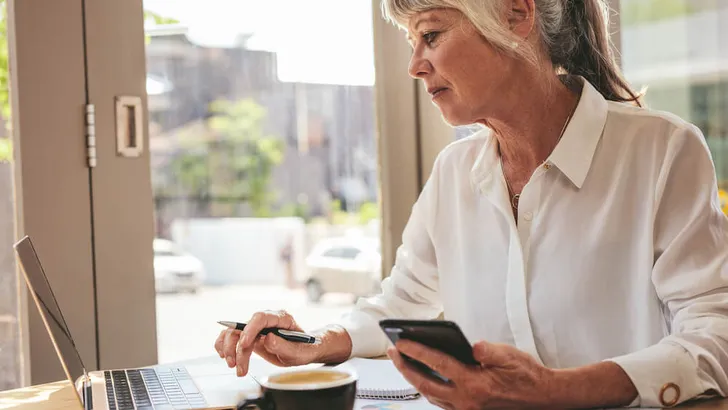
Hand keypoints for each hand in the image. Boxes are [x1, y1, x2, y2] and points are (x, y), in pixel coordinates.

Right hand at [213, 310, 351, 376]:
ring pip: (234, 332)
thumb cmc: (305, 348)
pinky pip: (232, 337)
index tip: (244, 345)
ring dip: (229, 349)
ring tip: (233, 365)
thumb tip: (268, 338)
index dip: (250, 329)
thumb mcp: (299, 351)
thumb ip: (284, 345)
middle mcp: (266, 321)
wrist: (304, 350)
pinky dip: (224, 345)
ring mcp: (256, 328)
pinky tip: (225, 356)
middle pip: (243, 327)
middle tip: (237, 365)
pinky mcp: (250, 337)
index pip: (261, 317)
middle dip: (236, 346)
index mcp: (281, 318)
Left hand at [388, 339, 553, 408]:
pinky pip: (442, 402)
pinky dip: (430, 390)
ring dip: (415, 379)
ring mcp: (467, 408)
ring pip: (431, 395)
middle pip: (425, 383)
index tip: (401, 342)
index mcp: (475, 383)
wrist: (543, 398)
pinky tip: (425, 377)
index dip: (417, 352)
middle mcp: (467, 400)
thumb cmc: (527, 376)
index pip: (438, 364)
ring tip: (404, 362)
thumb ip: (488, 350)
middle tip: (393, 351)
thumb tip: (471, 346)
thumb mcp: (509, 356)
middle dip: (405, 367)